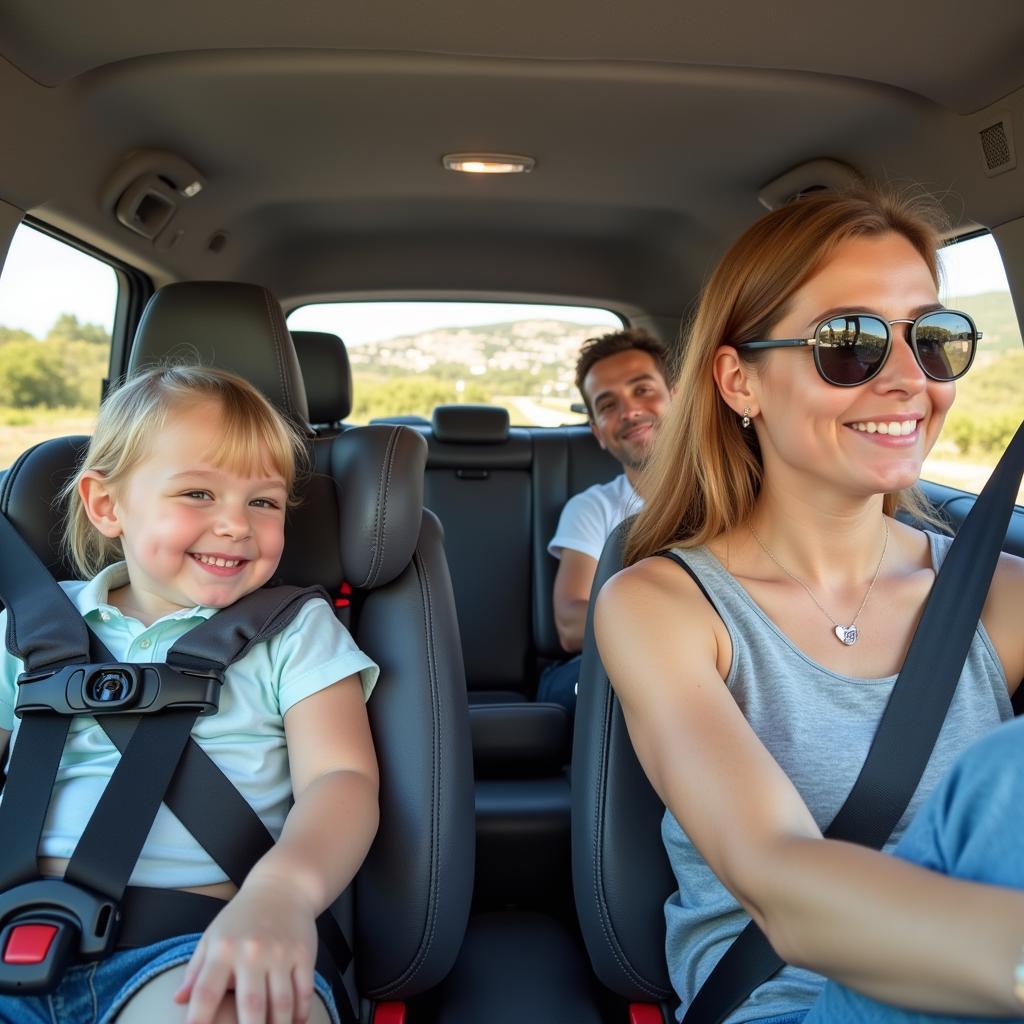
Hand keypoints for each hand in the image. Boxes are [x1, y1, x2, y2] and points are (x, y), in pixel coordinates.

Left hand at [174, 878, 319, 1023]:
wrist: (282, 887)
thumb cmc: (242, 916)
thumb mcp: (213, 936)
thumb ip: (196, 971)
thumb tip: (178, 1001)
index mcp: (223, 949)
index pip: (205, 992)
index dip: (198, 1020)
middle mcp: (252, 951)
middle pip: (251, 1005)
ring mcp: (281, 952)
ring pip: (281, 1003)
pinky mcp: (304, 953)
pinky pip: (304, 991)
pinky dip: (300, 1012)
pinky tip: (295, 1021)